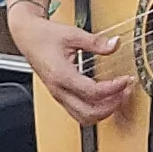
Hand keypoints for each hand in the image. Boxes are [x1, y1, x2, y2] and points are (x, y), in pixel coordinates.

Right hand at [7, 0, 132, 124]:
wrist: (27, 37)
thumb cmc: (44, 36)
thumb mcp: (72, 34)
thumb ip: (95, 41)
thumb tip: (114, 44)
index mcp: (61, 75)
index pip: (93, 92)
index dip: (113, 88)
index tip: (125, 80)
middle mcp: (59, 90)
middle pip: (89, 112)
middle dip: (112, 105)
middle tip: (125, 91)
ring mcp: (58, 95)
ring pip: (84, 117)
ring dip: (104, 112)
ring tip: (118, 97)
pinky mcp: (60, 96)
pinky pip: (79, 112)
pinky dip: (95, 110)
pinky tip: (105, 98)